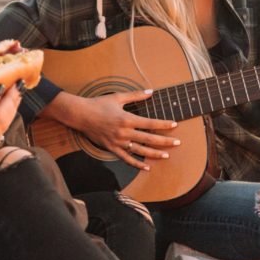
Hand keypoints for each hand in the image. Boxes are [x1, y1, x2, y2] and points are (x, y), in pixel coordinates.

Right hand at [51, 90, 180, 169]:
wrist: (81, 115)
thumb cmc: (99, 104)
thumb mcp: (118, 97)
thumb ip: (136, 95)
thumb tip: (151, 92)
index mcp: (127, 119)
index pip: (150, 123)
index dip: (164, 125)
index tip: (174, 125)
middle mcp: (124, 132)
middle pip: (149, 139)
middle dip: (165, 141)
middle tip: (178, 142)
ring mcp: (118, 142)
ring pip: (140, 150)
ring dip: (154, 154)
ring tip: (166, 155)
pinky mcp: (111, 148)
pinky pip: (126, 158)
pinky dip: (137, 164)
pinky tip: (146, 167)